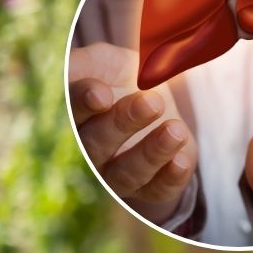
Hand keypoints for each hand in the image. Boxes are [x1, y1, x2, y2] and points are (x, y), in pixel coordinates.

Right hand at [69, 43, 197, 221]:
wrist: (153, 90)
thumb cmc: (117, 75)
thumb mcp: (100, 60)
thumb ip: (81, 64)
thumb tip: (72, 76)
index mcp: (74, 117)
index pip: (71, 113)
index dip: (84, 105)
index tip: (102, 94)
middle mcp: (90, 151)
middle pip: (97, 146)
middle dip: (124, 124)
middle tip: (152, 102)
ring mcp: (118, 173)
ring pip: (127, 174)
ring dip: (152, 154)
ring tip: (175, 130)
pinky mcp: (150, 186)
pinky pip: (156, 192)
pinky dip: (169, 179)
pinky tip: (181, 160)